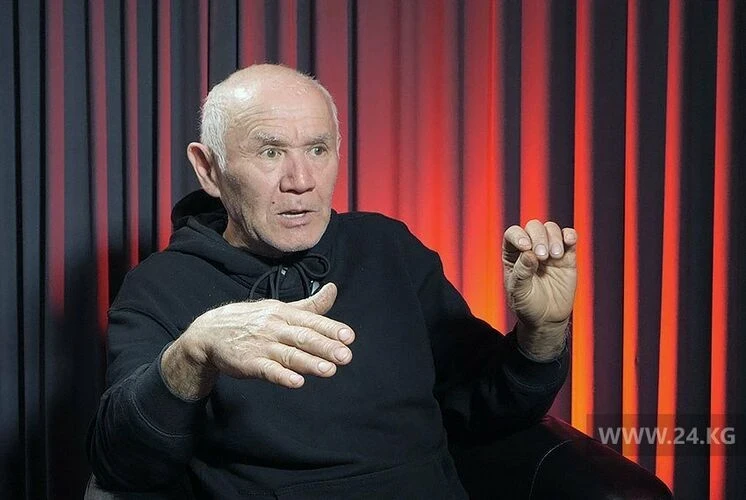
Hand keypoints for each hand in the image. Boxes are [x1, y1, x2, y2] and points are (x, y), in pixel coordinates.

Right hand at [162, 283, 353, 397]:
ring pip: (289, 355)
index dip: (330, 329)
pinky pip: (268, 370)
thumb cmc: (251, 320)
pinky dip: (282, 376)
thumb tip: (333, 289)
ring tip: (330, 370)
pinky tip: (297, 382)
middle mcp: (274, 327)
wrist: (209, 332)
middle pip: (303, 337)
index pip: (311, 321)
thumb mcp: (279, 308)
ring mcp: (261, 346)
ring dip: (310, 363)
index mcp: (283, 313)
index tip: (349, 337)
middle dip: (325, 347)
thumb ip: (309, 305)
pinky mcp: (249, 363)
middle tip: (346, 356)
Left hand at [502, 220, 576, 358]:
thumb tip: (528, 254)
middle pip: (534, 227)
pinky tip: (569, 241)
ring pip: (551, 229)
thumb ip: (522, 273)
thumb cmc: (527, 305)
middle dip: (538, 238)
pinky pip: (569, 238)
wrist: (546, 319)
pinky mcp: (567, 256)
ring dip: (554, 238)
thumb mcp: (518, 292)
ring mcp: (549, 250)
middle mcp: (530, 248)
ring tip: (555, 256)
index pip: (513, 234)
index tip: (525, 246)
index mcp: (513, 254)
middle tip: (542, 256)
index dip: (518, 235)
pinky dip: (570, 235)